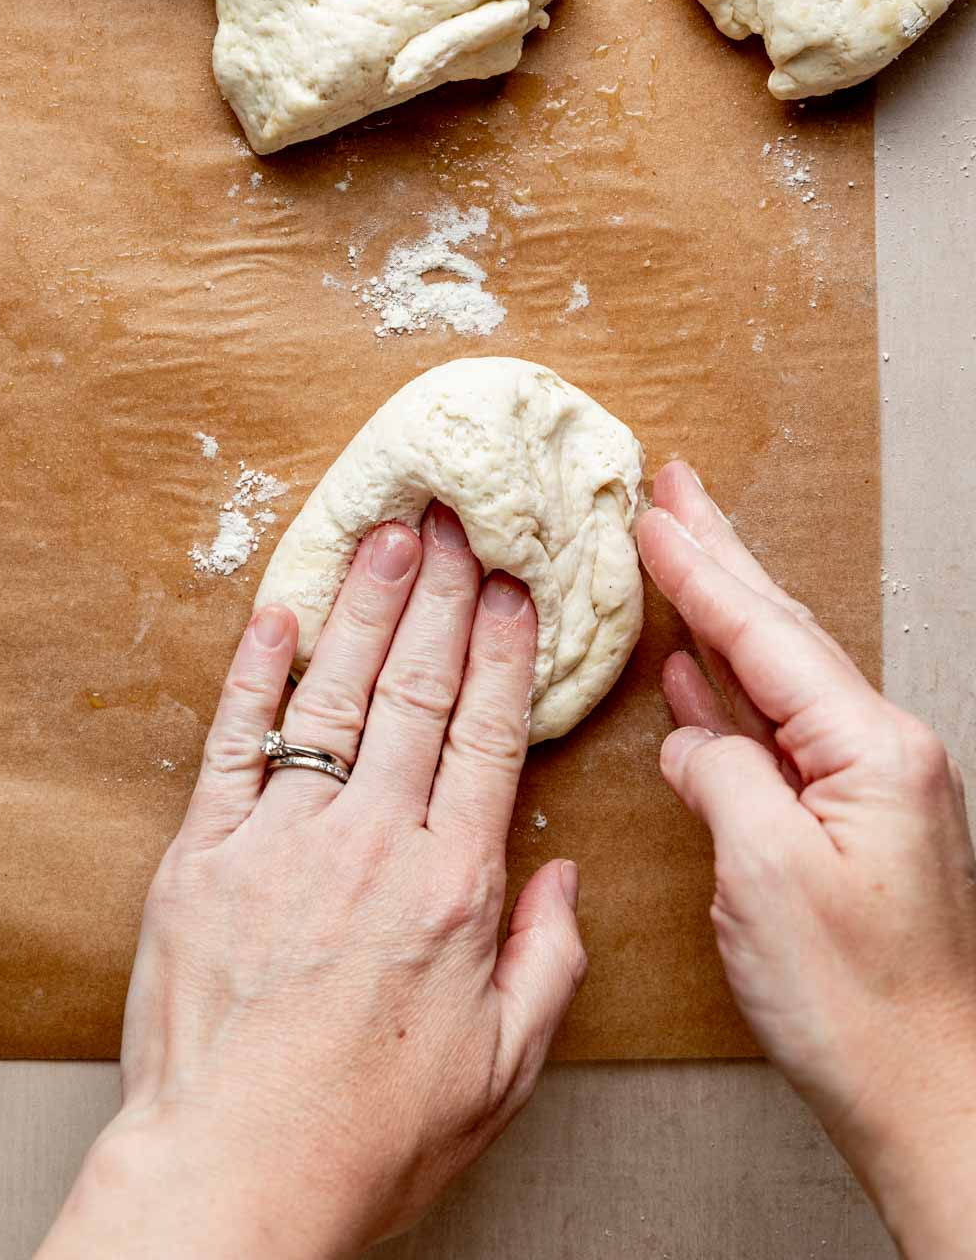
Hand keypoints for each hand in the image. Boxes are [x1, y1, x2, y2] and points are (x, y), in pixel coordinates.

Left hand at [38, 504, 584, 1259]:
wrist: (232, 1178)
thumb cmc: (369, 1137)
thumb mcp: (501, 1069)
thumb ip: (547, 960)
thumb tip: (564, 874)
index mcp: (450, 888)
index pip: (486, 736)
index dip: (502, 651)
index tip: (514, 586)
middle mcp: (371, 844)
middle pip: (417, 691)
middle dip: (442, 596)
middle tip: (456, 520)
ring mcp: (281, 840)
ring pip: (335, 696)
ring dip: (365, 606)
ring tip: (388, 534)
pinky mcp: (205, 854)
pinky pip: (234, 742)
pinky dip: (254, 674)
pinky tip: (277, 614)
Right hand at [639, 462, 975, 1259]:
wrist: (926, 1091)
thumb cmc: (857, 1002)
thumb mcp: (764, 874)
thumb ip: (723, 775)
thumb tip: (693, 739)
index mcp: (869, 748)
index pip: (766, 636)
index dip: (700, 572)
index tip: (651, 513)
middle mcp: (879, 750)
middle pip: (781, 629)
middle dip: (721, 554)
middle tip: (674, 485)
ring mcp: (866, 783)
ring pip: (777, 672)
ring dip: (722, 609)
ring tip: (681, 549)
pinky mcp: (846, 821)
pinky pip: (777, 731)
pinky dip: (730, 690)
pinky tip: (695, 671)